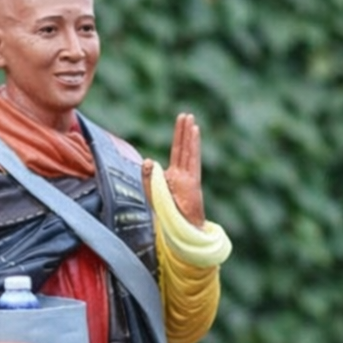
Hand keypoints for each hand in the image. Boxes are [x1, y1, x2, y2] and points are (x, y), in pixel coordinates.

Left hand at [143, 112, 205, 227]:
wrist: (181, 228)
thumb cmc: (168, 215)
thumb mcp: (152, 194)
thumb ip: (148, 178)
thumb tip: (148, 160)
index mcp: (172, 176)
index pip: (176, 152)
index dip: (177, 137)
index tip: (180, 123)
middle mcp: (182, 174)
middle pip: (182, 148)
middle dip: (183, 131)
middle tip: (185, 115)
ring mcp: (188, 177)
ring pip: (188, 151)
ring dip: (188, 135)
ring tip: (190, 119)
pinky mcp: (192, 181)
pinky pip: (192, 160)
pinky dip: (193, 146)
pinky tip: (194, 133)